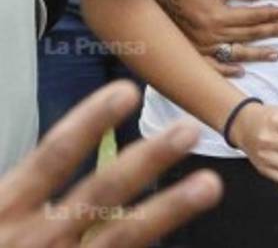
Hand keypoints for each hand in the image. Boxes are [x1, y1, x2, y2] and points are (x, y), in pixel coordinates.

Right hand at [0, 80, 221, 247]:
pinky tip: (185, 237)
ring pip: (121, 237)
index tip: (126, 91)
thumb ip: (22, 186)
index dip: (90, 123)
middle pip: (99, 193)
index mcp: (3, 207)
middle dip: (147, 161)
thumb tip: (61, 147)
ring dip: (169, 209)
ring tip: (210, 185)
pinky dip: (154, 246)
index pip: (52, 156)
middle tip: (188, 130)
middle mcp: (36, 237)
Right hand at [152, 0, 277, 75]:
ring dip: (258, 53)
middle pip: (249, 34)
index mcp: (219, 15)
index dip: (271, 14)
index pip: (252, 16)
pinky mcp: (194, 52)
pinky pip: (213, 66)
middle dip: (272, 32)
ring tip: (276, 53)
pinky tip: (242, 71)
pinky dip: (228, 70)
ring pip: (237, 52)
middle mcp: (213, 33)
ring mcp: (203, 46)